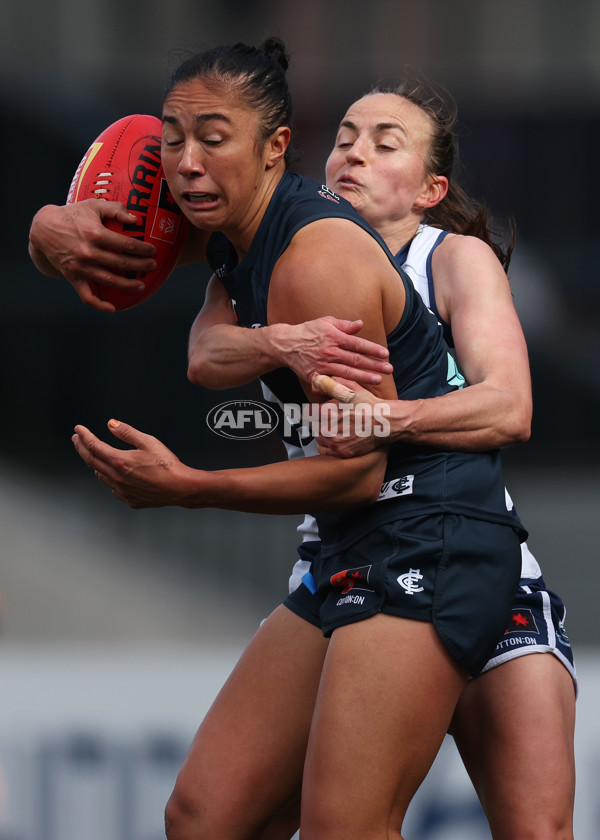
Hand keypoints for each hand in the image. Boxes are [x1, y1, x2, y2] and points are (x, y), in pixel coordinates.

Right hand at [29, 201, 157, 310]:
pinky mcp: (72, 277)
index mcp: (95, 234)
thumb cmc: (72, 215)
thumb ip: (115, 210)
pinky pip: (86, 295)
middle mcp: (88, 252)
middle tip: (152, 265)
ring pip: (109, 280)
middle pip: (121, 263)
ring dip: (127, 285)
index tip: (152, 250)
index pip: (126, 244)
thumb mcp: (93, 205)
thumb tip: (135, 220)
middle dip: (141, 266)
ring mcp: (80, 267)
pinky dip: (99, 304)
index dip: (143, 249)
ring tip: (141, 285)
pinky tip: (112, 308)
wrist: (43, 228)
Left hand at [72, 419, 196, 507]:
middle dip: (82, 448)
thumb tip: (111, 424)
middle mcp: (116, 478)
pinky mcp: (128, 499)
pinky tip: (113, 474)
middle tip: (77, 439)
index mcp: (119, 461)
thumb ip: (126, 432)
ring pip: (100, 476)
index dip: (84, 436)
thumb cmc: (167, 465)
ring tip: (95, 456)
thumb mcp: (148, 441)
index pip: (94, 446)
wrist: (180, 487)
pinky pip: (112, 488)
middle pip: (91, 461)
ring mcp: (121, 491)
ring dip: (94, 464)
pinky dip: (108, 478)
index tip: (78, 430)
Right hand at [276, 317, 392, 385]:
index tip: (385, 354)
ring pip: (348, 372)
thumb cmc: (307, 332)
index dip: (373, 349)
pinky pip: (332, 383)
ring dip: (364, 377)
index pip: (358, 344)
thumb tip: (361, 324)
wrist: (285, 345)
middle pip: (356, 360)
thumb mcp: (325, 322)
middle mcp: (330, 352)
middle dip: (374, 365)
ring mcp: (323, 365)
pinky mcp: (316, 376)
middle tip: (389, 369)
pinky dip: (343, 387)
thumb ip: (344, 325)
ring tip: (378, 380)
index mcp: (334, 337)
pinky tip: (355, 391)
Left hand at [315, 383, 391, 457]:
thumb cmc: (369, 404)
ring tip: (334, 429)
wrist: (385, 422)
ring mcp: (335, 442)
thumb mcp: (352, 389)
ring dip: (323, 434)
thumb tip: (321, 382)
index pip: (310, 412)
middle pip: (313, 426)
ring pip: (319, 439)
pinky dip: (329, 446)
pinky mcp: (341, 452)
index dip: (314, 410)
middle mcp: (328, 428)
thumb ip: (334, 384)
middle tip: (329, 420)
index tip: (318, 411)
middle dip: (319, 422)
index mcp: (327, 412)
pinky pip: (325, 451)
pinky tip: (337, 440)